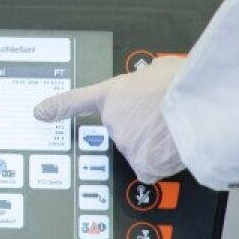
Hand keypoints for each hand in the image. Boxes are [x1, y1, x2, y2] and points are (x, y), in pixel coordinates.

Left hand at [34, 55, 185, 184]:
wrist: (197, 104)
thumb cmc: (183, 83)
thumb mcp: (159, 69)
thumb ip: (147, 81)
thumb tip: (154, 85)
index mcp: (114, 92)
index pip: (77, 101)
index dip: (57, 108)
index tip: (41, 114)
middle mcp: (113, 120)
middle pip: (124, 131)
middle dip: (143, 127)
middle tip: (164, 117)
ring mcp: (125, 143)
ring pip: (139, 150)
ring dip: (155, 144)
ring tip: (174, 129)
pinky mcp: (141, 164)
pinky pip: (149, 169)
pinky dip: (160, 164)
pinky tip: (172, 150)